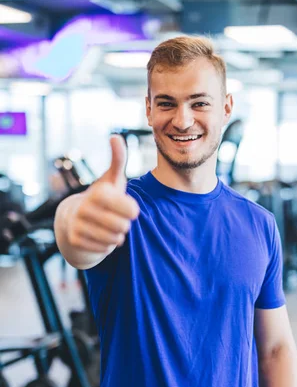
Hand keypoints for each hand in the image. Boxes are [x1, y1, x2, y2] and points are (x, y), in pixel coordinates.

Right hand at [67, 135, 139, 252]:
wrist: (73, 218)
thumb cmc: (101, 198)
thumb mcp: (112, 179)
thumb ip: (118, 160)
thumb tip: (115, 137)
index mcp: (98, 193)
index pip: (130, 209)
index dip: (132, 211)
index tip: (131, 209)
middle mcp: (85, 208)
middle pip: (123, 226)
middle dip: (124, 225)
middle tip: (119, 220)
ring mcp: (78, 225)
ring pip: (114, 239)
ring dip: (117, 236)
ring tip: (111, 228)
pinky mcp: (75, 240)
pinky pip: (103, 249)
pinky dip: (106, 245)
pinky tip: (102, 237)